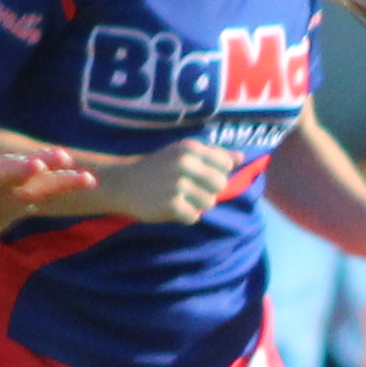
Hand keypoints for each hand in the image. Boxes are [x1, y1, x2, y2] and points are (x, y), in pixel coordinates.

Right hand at [84, 135, 236, 226]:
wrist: (123, 183)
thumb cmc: (158, 167)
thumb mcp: (183, 153)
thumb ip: (213, 154)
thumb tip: (241, 158)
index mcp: (191, 149)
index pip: (226, 165)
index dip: (216, 173)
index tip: (199, 175)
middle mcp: (185, 164)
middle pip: (220, 185)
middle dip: (209, 191)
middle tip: (189, 190)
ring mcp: (178, 185)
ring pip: (209, 203)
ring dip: (196, 205)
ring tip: (178, 198)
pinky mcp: (170, 205)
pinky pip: (194, 217)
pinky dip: (184, 217)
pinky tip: (170, 208)